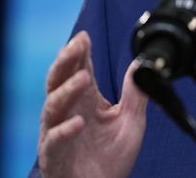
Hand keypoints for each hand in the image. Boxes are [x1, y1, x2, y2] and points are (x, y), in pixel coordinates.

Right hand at [37, 31, 147, 177]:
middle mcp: (68, 112)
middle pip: (59, 80)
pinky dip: (63, 130)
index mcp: (85, 100)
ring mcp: (57, 132)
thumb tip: (142, 64)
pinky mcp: (53, 155)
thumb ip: (135, 93)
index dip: (80, 52)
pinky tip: (78, 122)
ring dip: (67, 90)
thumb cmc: (110, 159)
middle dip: (66, 61)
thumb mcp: (130, 121)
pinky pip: (52, 140)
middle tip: (77, 45)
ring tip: (82, 78)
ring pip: (52, 105)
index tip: (85, 37)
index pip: (79, 69)